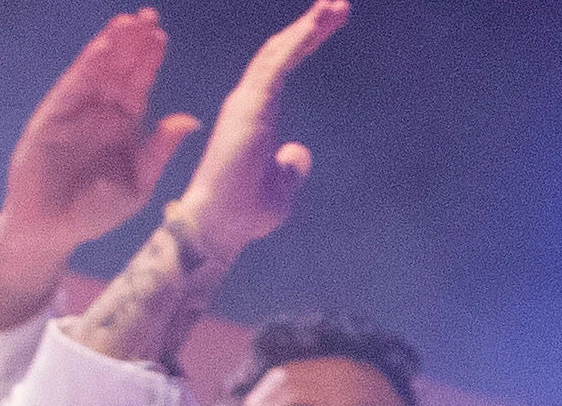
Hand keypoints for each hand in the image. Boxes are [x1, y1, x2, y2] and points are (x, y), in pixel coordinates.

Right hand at [0, 11, 192, 268]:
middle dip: (133, 43)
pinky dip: (87, 67)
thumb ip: (160, 149)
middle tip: (149, 15)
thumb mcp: (140, 181)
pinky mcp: (53, 117)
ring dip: (111, 46)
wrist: (56, 229)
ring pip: (97, 71)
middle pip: (120, 69)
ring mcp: (76, 112)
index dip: (149, 59)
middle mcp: (101, 112)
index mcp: (125, 125)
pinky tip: (102, 48)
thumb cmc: (98, 210)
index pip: (139, 84)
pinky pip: (73, 87)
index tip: (161, 36)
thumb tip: (190, 120)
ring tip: (127, 21)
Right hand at [165, 0, 341, 260]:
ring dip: (308, 28)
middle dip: (310, 26)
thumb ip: (290, 167)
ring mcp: (247, 101)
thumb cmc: (245, 212)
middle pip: (281, 51)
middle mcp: (249, 100)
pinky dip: (296, 44)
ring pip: (278, 52)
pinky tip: (316, 27)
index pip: (282, 67)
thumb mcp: (281, 186)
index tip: (330, 22)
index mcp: (258, 114)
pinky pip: (275, 66)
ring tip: (336, 6)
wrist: (221, 227)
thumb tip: (300, 152)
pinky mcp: (249, 107)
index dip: (305, 42)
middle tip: (339, 4)